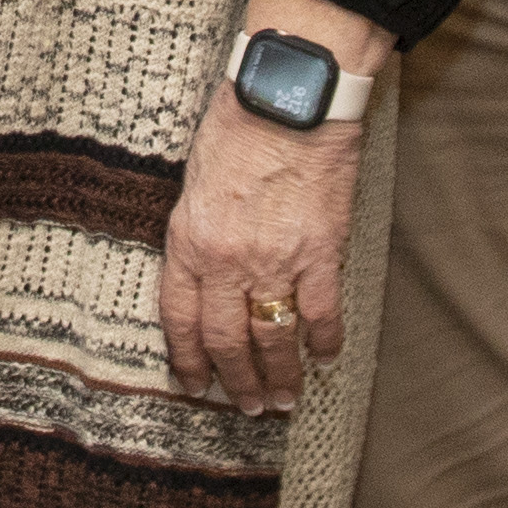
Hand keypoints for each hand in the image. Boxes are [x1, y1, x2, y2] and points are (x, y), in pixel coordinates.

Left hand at [160, 82, 362, 413]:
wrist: (287, 99)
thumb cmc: (237, 126)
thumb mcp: (195, 183)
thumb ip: (198, 233)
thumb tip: (206, 272)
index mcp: (188, 242)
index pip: (180, 320)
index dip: (188, 360)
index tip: (197, 385)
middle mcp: (226, 262)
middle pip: (227, 341)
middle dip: (237, 382)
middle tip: (249, 407)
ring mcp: (274, 261)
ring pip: (273, 338)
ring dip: (280, 376)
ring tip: (285, 400)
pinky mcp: (319, 252)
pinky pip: (321, 312)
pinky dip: (325, 341)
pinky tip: (327, 358)